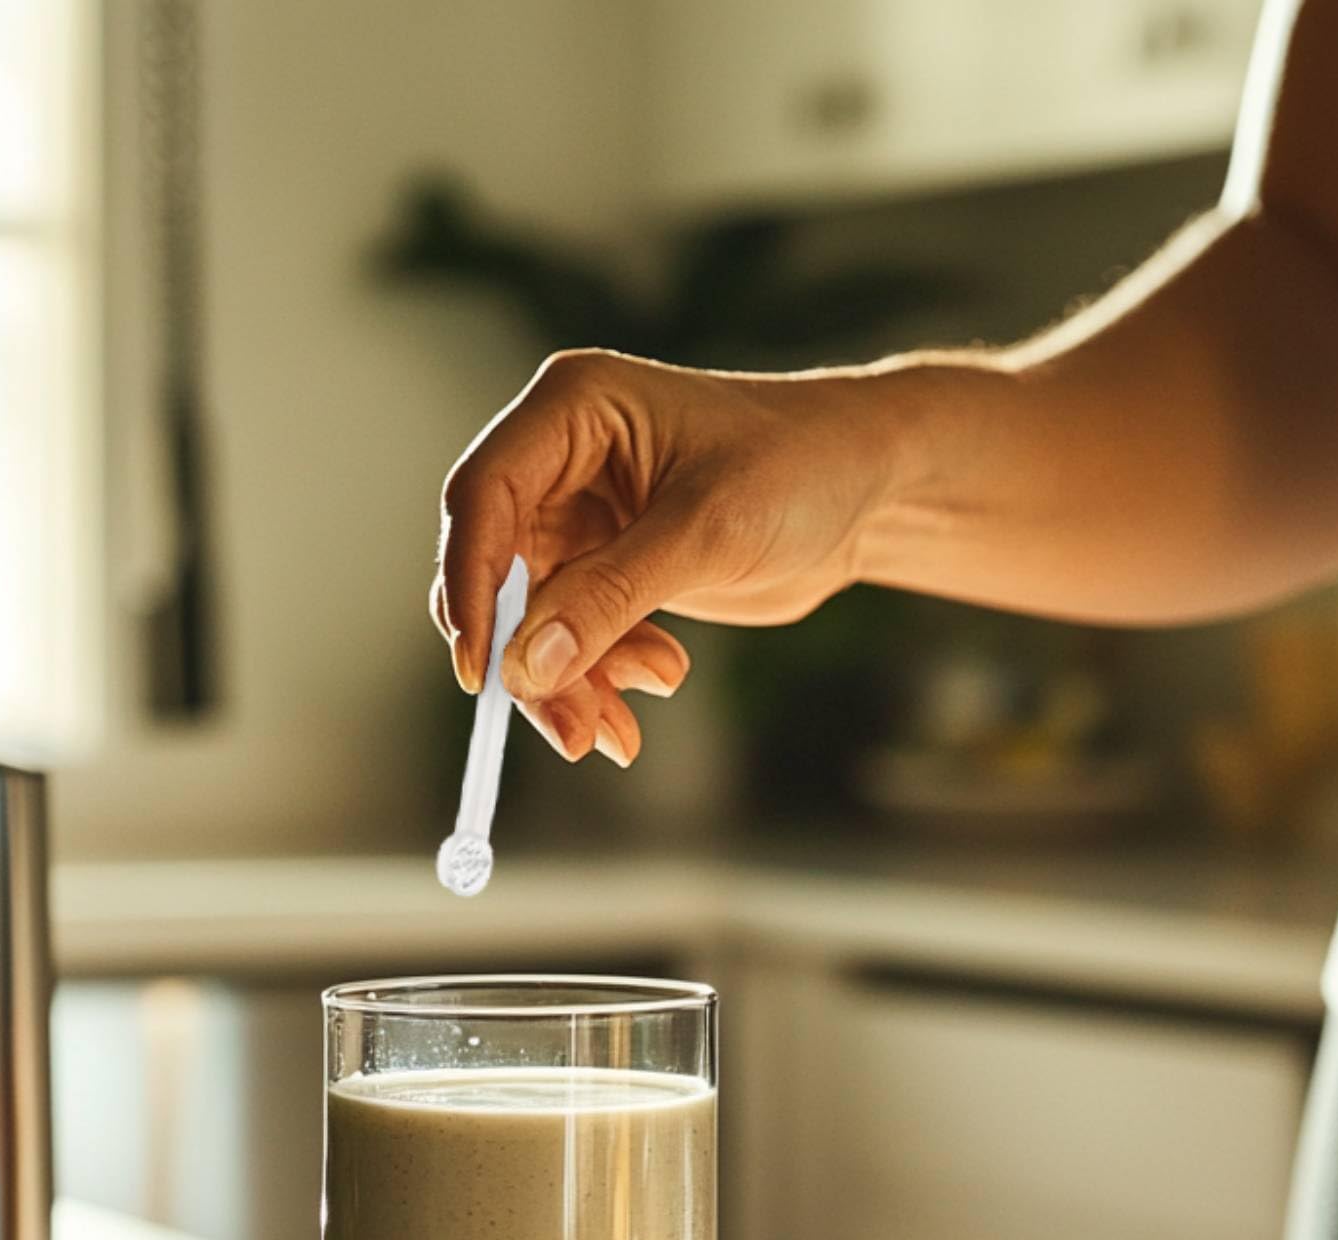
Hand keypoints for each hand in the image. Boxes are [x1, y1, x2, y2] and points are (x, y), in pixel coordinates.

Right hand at [432, 350, 892, 762]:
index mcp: (571, 409)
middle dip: (528, 659)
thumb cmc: (802, 467)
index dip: (469, 585)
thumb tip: (528, 665)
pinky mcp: (605, 566)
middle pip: (496, 572)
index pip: (482, 497)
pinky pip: (571, 636)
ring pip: (531, 619)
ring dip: (570, 683)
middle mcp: (559, 460)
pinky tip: (653, 687)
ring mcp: (580, 516)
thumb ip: (612, 596)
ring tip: (620, 732)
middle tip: (570, 732)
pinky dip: (600, 678)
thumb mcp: (707, 531)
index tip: (481, 670)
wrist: (867, 489)